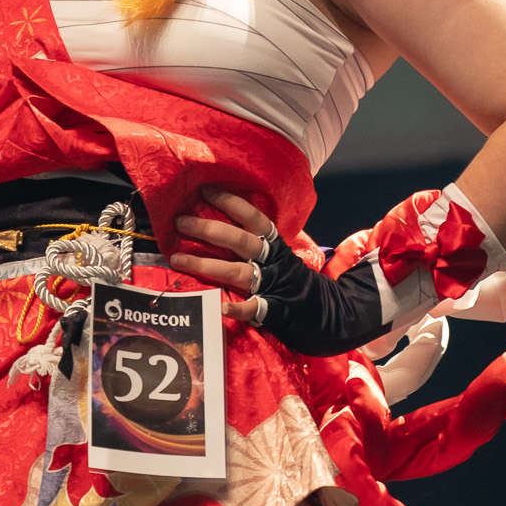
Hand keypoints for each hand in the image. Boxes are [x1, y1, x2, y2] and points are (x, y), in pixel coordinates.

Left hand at [178, 185, 384, 355]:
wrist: (327, 314)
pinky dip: (237, 308)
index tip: (205, 191)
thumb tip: (217, 227)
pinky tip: (219, 306)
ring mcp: (272, 286)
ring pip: (237, 272)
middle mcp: (272, 261)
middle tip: (180, 221)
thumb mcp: (278, 257)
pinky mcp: (274, 311)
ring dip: (206, 265)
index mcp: (275, 245)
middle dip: (209, 229)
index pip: (253, 218)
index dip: (231, 202)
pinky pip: (254, 309)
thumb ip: (255, 244)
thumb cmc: (292, 283)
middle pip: (240, 240)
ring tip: (177, 259)